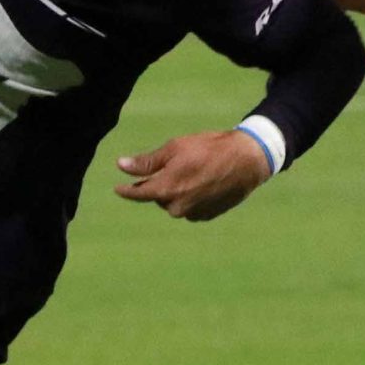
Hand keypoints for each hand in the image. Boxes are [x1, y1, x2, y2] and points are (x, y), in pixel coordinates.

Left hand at [113, 131, 271, 221]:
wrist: (246, 161)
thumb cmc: (209, 149)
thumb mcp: (174, 149)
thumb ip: (147, 162)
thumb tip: (121, 165)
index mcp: (165, 190)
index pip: (137, 194)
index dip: (126, 190)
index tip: (117, 188)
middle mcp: (177, 207)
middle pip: (158, 196)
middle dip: (162, 183)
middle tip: (176, 165)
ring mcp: (193, 214)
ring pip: (175, 202)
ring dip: (178, 190)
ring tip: (195, 171)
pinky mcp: (206, 216)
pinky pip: (190, 207)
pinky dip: (192, 196)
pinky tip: (205, 182)